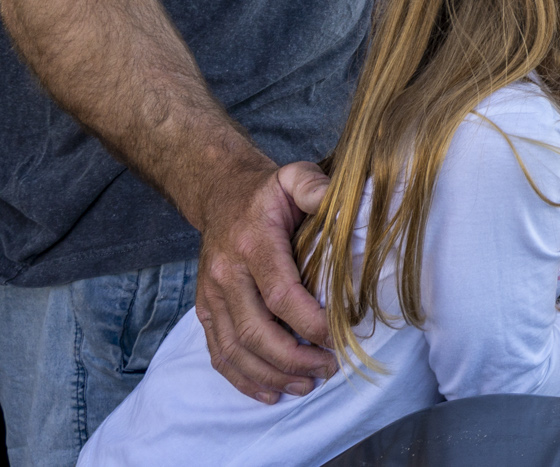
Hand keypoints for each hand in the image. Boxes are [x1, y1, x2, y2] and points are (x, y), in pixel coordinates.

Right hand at [193, 160, 335, 401]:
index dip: (308, 321)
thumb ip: (315, 187)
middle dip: (293, 358)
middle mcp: (226, 274)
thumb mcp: (293, 177)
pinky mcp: (205, 311)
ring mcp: (211, 296)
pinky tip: (270, 392)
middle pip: (256, 330)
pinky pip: (219, 353)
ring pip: (235, 349)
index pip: (280, 293)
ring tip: (306, 385)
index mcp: (252, 243)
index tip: (337, 335)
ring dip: (271, 374)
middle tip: (329, 367)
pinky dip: (242, 379)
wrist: (220, 195)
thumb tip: (343, 200)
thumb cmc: (268, 192)